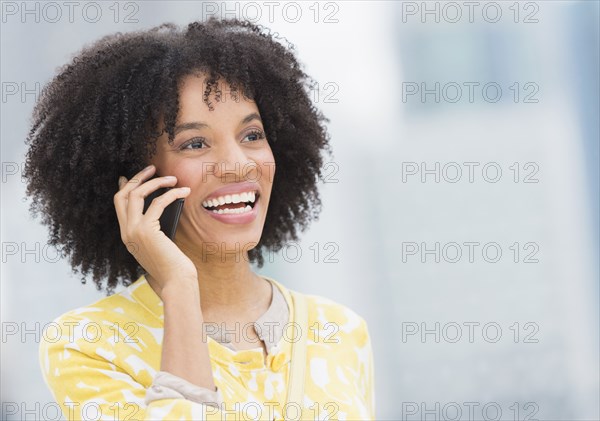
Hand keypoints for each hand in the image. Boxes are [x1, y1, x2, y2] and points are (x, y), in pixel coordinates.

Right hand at [113, 165, 196, 298]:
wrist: (175, 282)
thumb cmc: (173, 265)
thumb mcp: (159, 242)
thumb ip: (154, 226)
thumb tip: (162, 203)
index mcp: (127, 235)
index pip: (118, 204)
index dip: (124, 187)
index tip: (130, 175)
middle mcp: (126, 232)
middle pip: (123, 195)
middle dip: (137, 178)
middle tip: (152, 168)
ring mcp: (133, 231)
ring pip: (137, 195)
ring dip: (156, 182)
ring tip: (172, 178)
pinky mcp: (147, 231)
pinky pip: (157, 203)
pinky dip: (171, 194)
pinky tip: (183, 191)